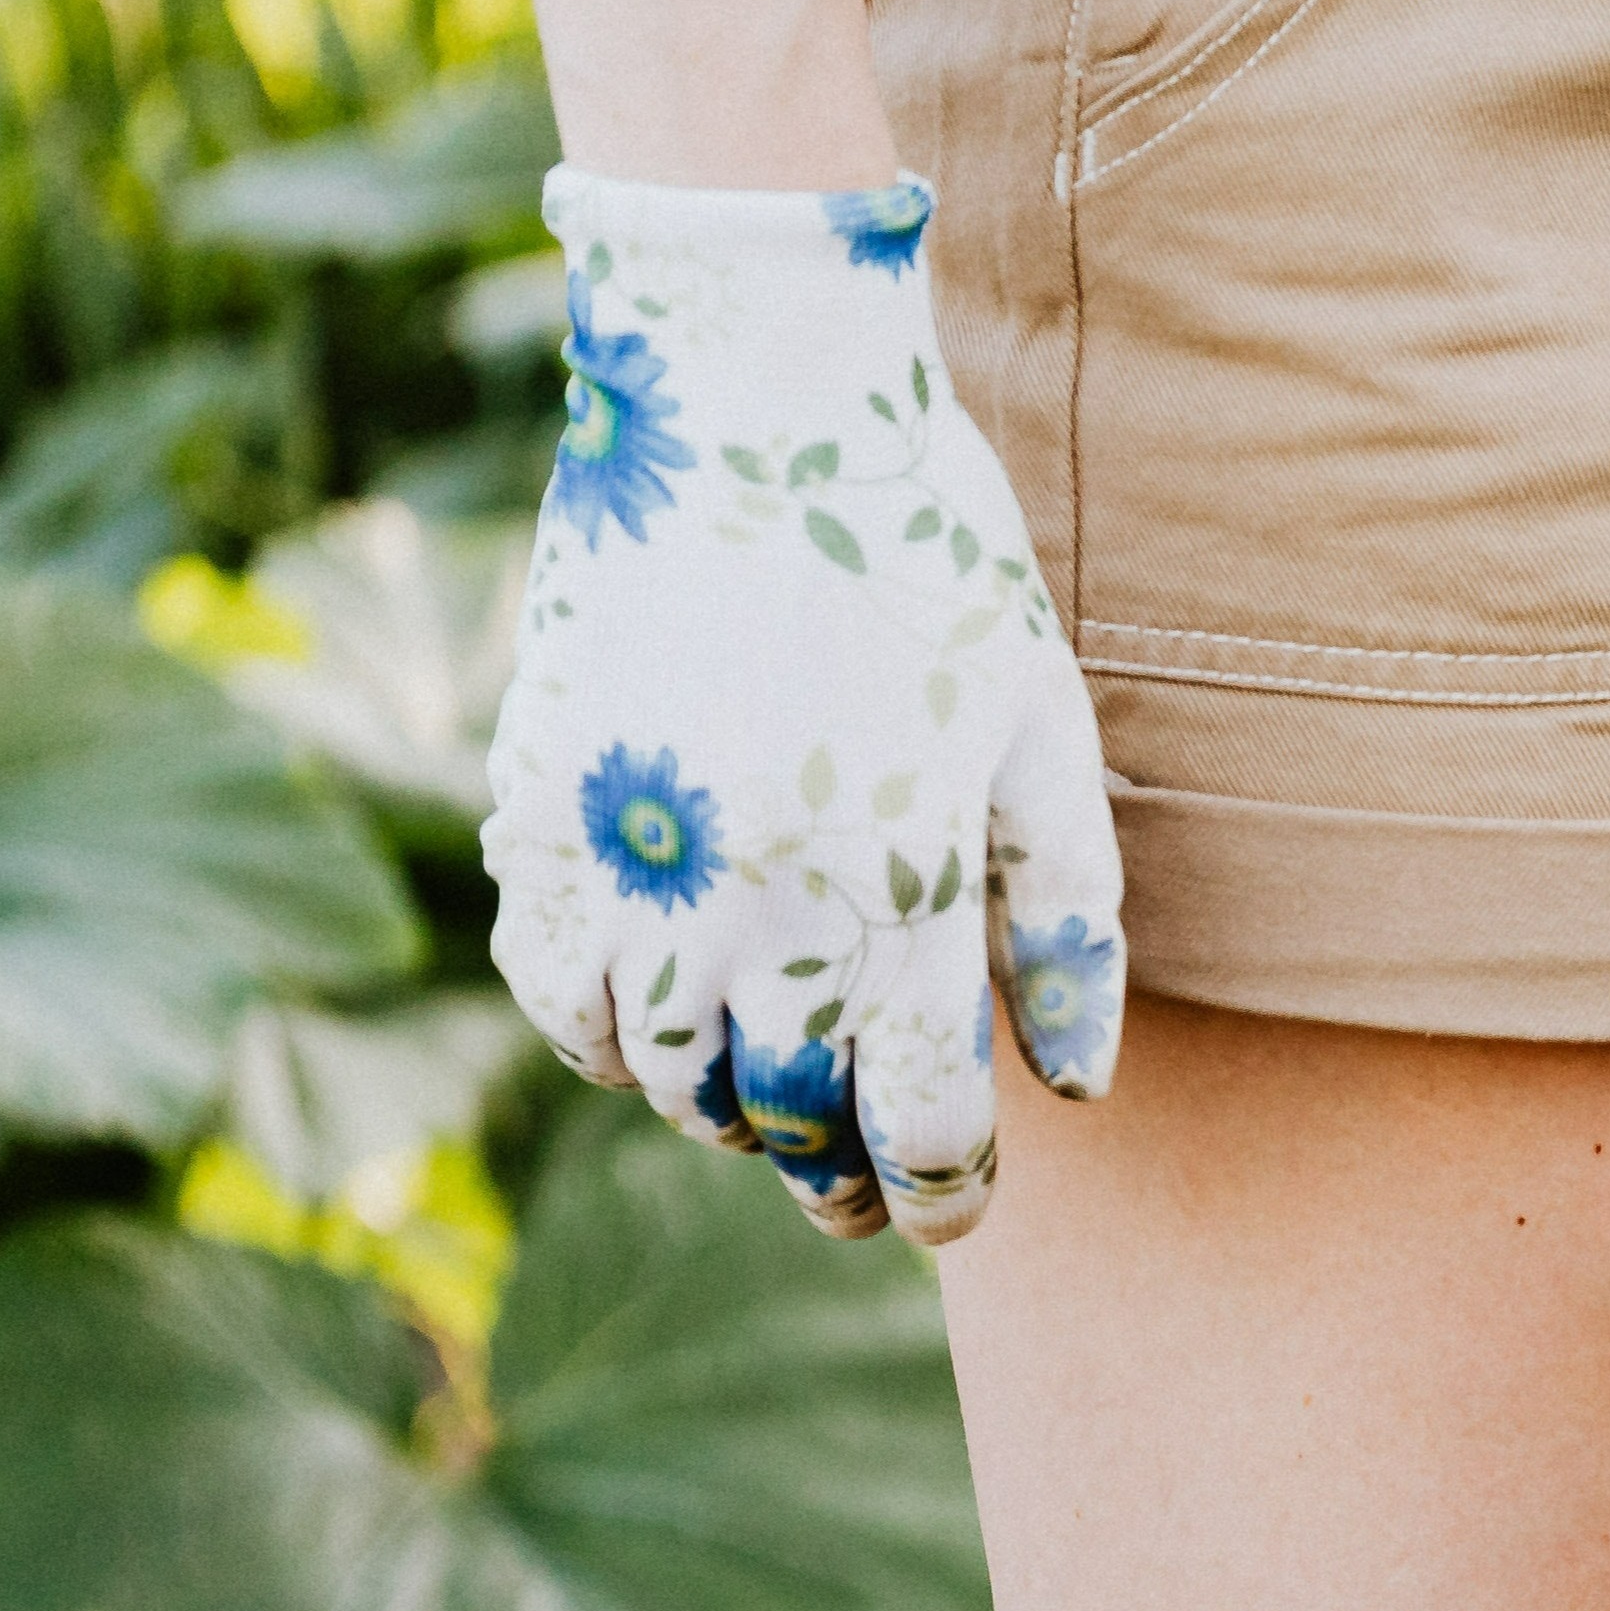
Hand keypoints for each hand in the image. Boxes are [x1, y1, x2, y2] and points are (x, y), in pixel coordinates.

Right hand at [481, 169, 1124, 1241]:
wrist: (746, 399)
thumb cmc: (928, 555)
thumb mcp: (1043, 723)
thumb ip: (1068, 914)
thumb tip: (1076, 1086)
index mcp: (898, 883)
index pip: (917, 1116)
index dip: (942, 1188)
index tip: (953, 1210)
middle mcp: (750, 895)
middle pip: (784, 1117)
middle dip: (833, 1176)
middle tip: (863, 1195)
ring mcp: (627, 858)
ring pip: (660, 1076)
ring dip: (721, 1115)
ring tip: (774, 1112)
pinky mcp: (533, 811)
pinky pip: (554, 990)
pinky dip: (605, 1037)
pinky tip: (661, 1023)